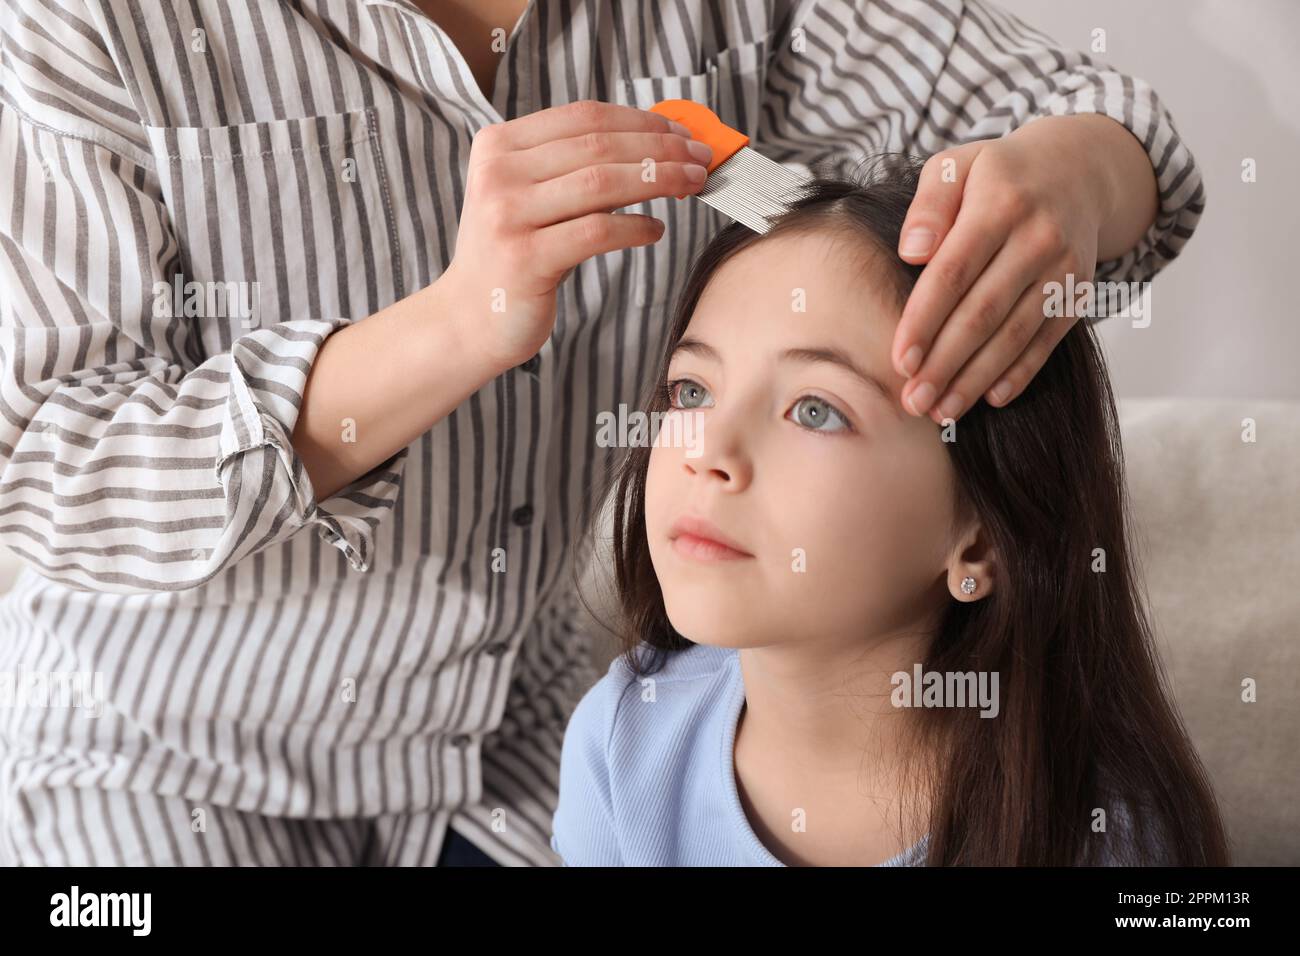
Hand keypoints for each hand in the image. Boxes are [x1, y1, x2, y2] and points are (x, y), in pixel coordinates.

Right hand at [443, 100, 712, 373]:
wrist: (470, 319)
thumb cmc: (514, 254)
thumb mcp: (531, 197)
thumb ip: (573, 167)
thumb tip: (656, 142)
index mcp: (498, 145)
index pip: (583, 117)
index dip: (641, 120)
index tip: (681, 133)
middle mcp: (498, 174)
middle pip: (598, 145)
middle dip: (661, 148)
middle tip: (702, 158)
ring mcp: (508, 216)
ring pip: (602, 183)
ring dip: (660, 179)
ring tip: (694, 185)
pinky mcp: (526, 259)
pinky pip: (598, 232)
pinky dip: (637, 227)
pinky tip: (656, 230)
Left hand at [890, 115, 1129, 422]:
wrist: (1080, 169)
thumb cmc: (997, 174)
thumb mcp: (957, 165)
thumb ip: (929, 204)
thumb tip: (911, 252)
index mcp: (999, 204)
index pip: (954, 272)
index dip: (925, 320)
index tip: (900, 360)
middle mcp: (1038, 238)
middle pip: (984, 312)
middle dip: (945, 363)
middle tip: (912, 401)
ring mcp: (1063, 268)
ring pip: (1015, 334)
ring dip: (976, 379)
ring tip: (940, 411)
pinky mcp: (1078, 293)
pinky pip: (1047, 340)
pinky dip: (1019, 373)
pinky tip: (989, 398)